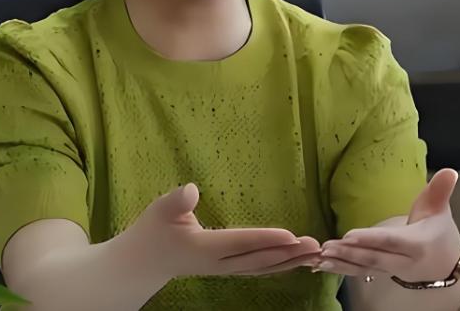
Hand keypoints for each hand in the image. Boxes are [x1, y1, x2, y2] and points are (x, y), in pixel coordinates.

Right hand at [114, 183, 320, 280]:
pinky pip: (258, 270)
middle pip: (258, 260)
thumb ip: (175, 202)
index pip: (241, 243)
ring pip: (262, 268)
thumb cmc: (152, 232)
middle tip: (315, 245)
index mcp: (204, 248)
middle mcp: (218, 264)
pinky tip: (294, 261)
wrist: (144, 262)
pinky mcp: (226, 269)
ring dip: (289, 262)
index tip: (291, 236)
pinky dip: (279, 266)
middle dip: (288, 254)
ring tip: (315, 254)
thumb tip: (191, 189)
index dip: (266, 239)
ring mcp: (223, 270)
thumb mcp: (159, 211)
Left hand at [316, 168, 459, 280]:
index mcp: (419, 244)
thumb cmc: (438, 231)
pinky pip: (359, 273)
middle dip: (350, 253)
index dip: (371, 239)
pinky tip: (321, 265)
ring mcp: (391, 270)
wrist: (445, 263)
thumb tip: (449, 171)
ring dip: (341, 263)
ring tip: (320, 257)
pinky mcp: (381, 273)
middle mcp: (405, 261)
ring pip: (365, 268)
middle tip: (326, 246)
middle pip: (375, 258)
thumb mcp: (440, 210)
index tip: (350, 234)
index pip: (392, 241)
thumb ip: (440, 191)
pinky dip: (340, 270)